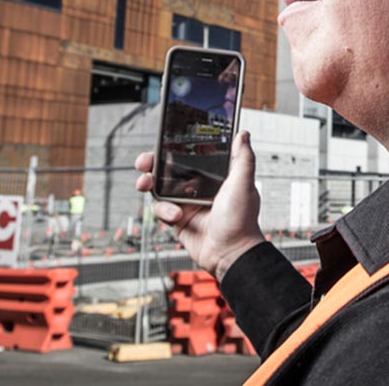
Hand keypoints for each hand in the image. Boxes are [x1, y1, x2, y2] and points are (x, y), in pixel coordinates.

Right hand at [135, 129, 265, 281]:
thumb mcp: (243, 183)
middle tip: (145, 163)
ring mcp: (187, 204)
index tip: (163, 143)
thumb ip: (242, 158)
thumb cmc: (241, 221)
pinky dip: (163, 210)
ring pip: (160, 188)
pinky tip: (176, 215)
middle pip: (169, 170)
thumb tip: (243, 134)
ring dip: (151, 185)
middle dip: (153, 164)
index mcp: (214, 176)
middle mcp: (199, 188)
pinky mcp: (178, 220)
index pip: (190, 156)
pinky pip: (161, 210)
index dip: (175, 149)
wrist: (230, 254)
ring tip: (147, 184)